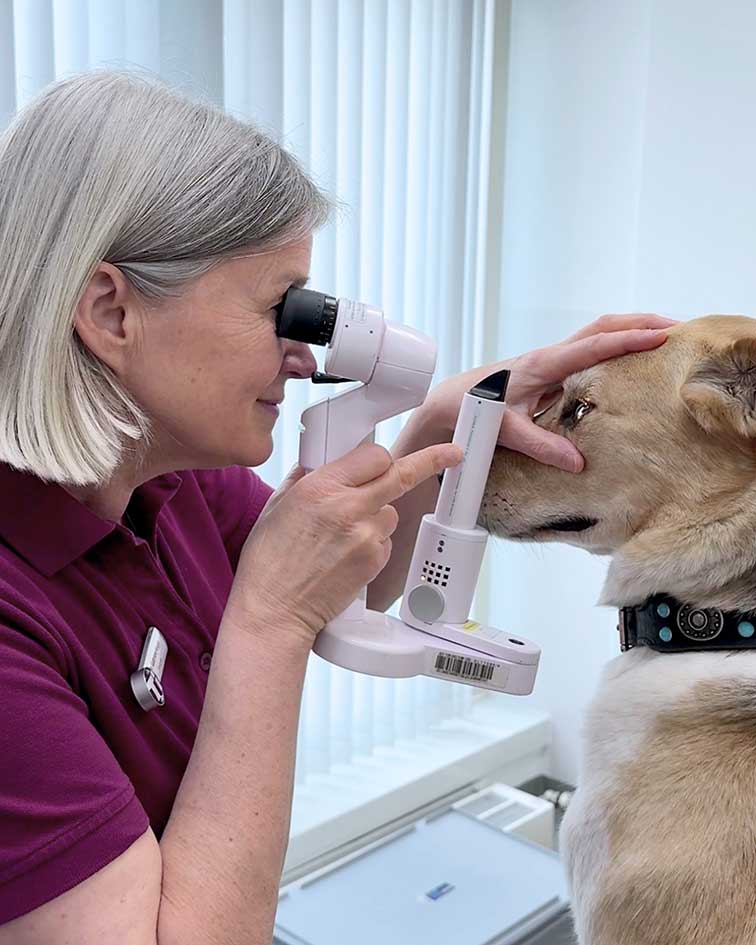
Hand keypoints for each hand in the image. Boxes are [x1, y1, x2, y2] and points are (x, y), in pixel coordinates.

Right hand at [227, 441, 463, 645]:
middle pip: (401, 475)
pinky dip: (372, 543)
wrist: (275, 610)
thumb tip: (326, 459)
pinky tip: (345, 556)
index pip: (373, 455)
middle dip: (431, 461)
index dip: (379, 457)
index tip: (393, 454)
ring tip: (342, 536)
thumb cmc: (269, 560)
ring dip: (376, 515)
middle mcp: (347, 508)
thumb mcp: (278, 505)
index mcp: (320, 487)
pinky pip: (385, 540)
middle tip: (452, 455)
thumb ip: (307, 477)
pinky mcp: (374, 561)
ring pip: (391, 511)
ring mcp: (365, 536)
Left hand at [420, 314, 677, 472]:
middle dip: (640, 323)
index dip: (629, 340)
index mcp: (541, 364)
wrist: (445, 402)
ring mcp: (550, 362)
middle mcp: (548, 356)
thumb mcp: (504, 430)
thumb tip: (578, 463)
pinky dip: (615, 348)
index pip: (594, 345)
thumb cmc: (469, 409)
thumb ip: (540, 445)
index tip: (662, 336)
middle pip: (602, 328)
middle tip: (678, 328)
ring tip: (666, 338)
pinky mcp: (549, 372)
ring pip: (596, 336)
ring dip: (630, 331)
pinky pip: (589, 352)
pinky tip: (631, 362)